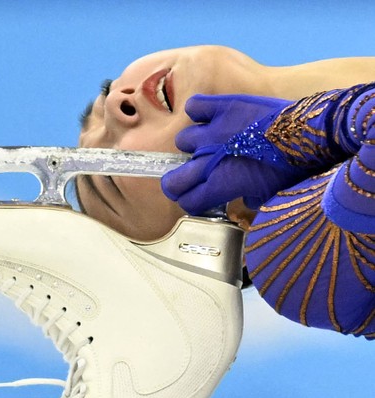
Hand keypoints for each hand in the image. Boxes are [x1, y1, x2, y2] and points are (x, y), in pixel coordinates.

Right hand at [161, 94, 311, 213]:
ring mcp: (213, 130)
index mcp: (221, 183)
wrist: (314, 132)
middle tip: (195, 178)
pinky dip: (199, 112)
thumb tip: (244, 196)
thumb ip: (249, 197)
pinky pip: (194, 106)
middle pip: (172, 181)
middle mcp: (209, 159)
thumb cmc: (295, 166)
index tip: (201, 198)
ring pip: (183, 141)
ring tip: (212, 142)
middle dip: (181, 183)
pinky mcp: (223, 106)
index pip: (186, 200)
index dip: (192, 201)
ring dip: (195, 144)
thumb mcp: (272, 192)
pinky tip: (211, 117)